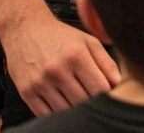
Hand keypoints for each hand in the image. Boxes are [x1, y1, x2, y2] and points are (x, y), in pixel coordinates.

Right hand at [0, 14, 120, 115]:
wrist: (24, 28)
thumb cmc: (59, 35)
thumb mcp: (87, 41)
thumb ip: (106, 63)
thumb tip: (118, 85)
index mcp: (76, 55)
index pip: (100, 89)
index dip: (108, 95)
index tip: (108, 94)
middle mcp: (57, 70)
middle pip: (84, 102)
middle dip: (91, 102)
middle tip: (91, 96)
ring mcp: (40, 82)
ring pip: (66, 111)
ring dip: (74, 109)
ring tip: (76, 97)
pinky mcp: (27, 92)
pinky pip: (46, 114)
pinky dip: (57, 112)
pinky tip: (61, 101)